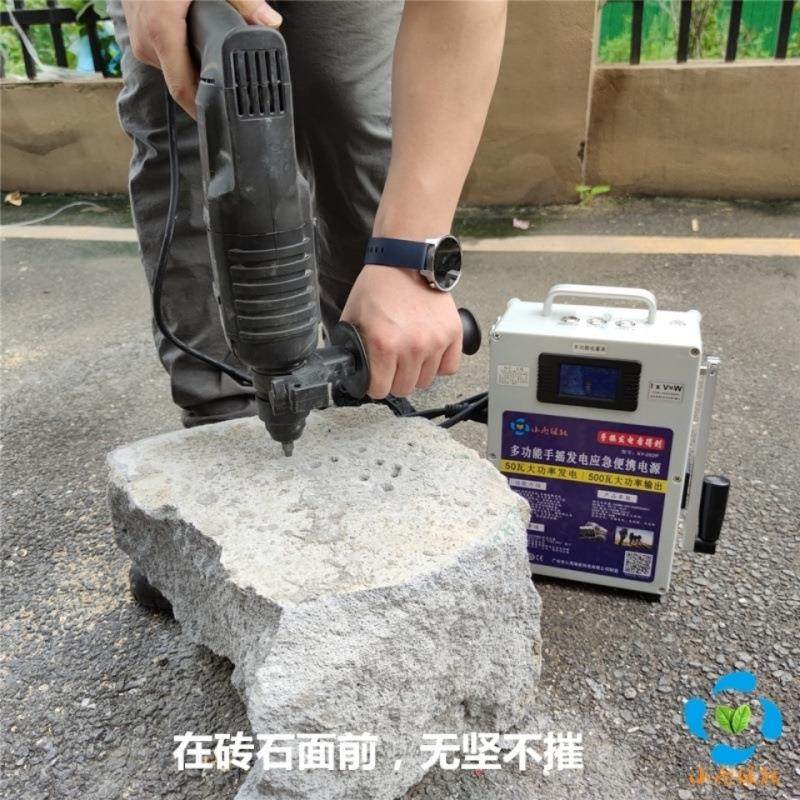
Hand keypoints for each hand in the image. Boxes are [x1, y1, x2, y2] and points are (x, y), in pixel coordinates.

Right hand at [122, 0, 281, 117]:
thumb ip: (243, 1)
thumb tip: (271, 23)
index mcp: (161, 31)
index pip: (183, 90)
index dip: (204, 111)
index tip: (223, 125)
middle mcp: (146, 41)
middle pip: (182, 82)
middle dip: (208, 88)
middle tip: (234, 92)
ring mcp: (139, 39)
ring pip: (174, 70)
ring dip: (196, 70)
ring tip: (217, 65)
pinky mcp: (140, 34)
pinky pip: (166, 56)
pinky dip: (183, 56)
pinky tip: (198, 48)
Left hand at [340, 266, 461, 398]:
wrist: (406, 260)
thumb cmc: (380, 284)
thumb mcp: (353, 315)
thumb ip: (351, 344)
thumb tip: (348, 365)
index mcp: (384, 344)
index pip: (380, 390)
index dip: (374, 385)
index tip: (375, 378)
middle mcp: (412, 347)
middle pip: (404, 388)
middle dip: (394, 380)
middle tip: (391, 366)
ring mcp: (435, 342)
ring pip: (426, 381)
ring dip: (416, 373)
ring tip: (410, 356)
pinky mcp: (453, 334)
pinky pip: (449, 368)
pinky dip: (440, 366)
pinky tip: (429, 355)